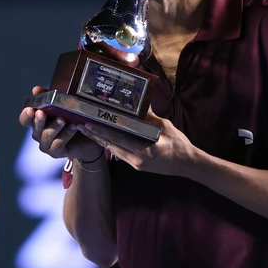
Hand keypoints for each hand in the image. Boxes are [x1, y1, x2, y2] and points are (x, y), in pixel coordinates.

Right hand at [19, 86, 101, 161]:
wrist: (87, 139)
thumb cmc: (72, 120)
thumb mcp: (61, 107)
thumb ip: (48, 97)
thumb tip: (36, 89)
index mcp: (37, 122)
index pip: (25, 120)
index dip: (25, 115)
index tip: (30, 109)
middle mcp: (39, 134)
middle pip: (34, 128)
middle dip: (38, 120)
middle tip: (42, 113)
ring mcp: (46, 144)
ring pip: (46, 136)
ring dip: (55, 127)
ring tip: (63, 119)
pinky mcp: (55, 152)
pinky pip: (58, 144)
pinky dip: (66, 134)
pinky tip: (73, 127)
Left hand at [78, 110, 197, 175]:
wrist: (188, 165)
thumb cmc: (179, 144)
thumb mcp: (165, 126)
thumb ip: (149, 116)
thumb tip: (138, 102)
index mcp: (145, 150)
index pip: (118, 138)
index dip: (102, 130)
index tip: (88, 123)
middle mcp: (138, 159)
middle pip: (111, 145)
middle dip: (95, 135)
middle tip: (79, 125)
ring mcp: (137, 164)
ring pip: (113, 150)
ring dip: (99, 140)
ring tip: (86, 131)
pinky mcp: (137, 166)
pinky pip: (120, 154)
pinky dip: (110, 145)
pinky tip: (101, 138)